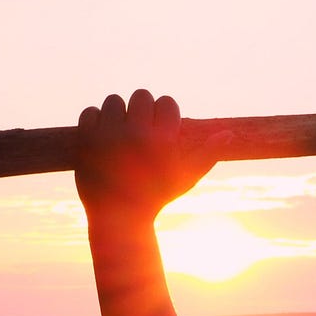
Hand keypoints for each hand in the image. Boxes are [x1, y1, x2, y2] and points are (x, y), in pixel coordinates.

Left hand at [75, 89, 226, 223]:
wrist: (118, 218)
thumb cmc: (157, 196)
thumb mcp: (186, 177)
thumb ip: (208, 153)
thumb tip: (229, 133)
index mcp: (162, 141)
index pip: (166, 103)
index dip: (164, 115)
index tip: (160, 130)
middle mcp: (135, 134)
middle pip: (141, 96)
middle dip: (142, 111)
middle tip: (140, 130)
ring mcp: (108, 136)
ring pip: (114, 100)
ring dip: (118, 114)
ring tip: (121, 133)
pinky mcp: (85, 140)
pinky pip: (90, 112)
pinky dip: (96, 123)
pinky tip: (104, 139)